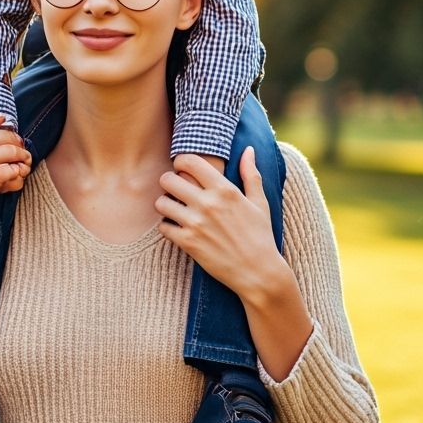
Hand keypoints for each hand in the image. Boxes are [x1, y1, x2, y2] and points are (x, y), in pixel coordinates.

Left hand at [155, 147, 280, 299]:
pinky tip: (176, 227)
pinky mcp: (189, 244)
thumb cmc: (261, 236)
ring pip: (161, 203)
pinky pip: (163, 227)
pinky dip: (166, 226)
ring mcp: (196, 224)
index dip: (181, 162)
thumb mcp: (260, 203)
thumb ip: (251, 174)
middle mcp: (208, 204)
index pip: (190, 162)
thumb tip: (249, 150)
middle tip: (175, 189)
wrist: (259, 272)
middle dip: (168, 182)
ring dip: (164, 204)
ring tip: (173, 208)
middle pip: (168, 179)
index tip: (184, 169)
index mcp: (225, 190)